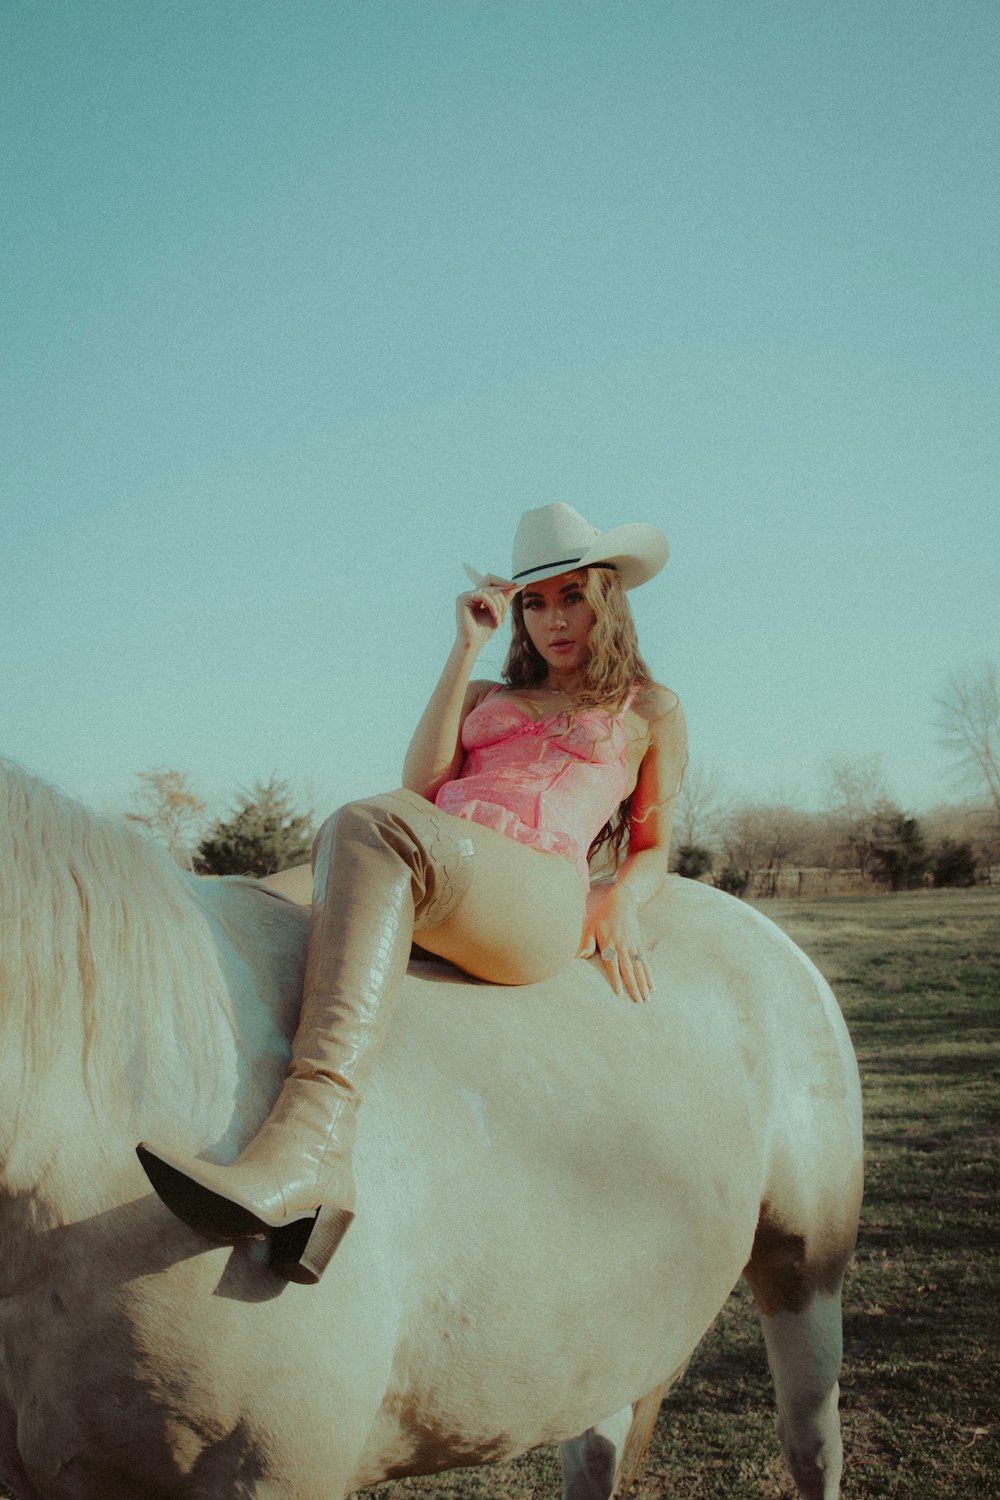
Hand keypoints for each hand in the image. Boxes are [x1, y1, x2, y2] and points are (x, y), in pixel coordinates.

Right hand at [455, 577, 516, 651]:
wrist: (474, 644)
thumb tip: (519, 583)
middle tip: (505, 615)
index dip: (504, 582)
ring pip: (490, 590)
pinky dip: (493, 606)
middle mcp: (471, 593)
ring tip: (499, 620)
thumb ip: (506, 597)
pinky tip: (494, 617)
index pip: (492, 581)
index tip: (519, 585)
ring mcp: (466, 595)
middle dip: (503, 600)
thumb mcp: (499, 611)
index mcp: (477, 595)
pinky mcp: (463, 598)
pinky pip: (484, 595)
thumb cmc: (485, 631)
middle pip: (493, 585)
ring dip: (499, 606)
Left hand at [579, 885, 651, 1003]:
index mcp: (609, 944)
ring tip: (647, 999)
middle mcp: (623, 947)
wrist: (622, 902)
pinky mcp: (639, 945)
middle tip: (638, 1002)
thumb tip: (580, 957)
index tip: (620, 993)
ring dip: (643, 985)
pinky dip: (648, 975)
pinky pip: (645, 963)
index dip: (616, 979)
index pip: (613, 965)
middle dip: (634, 987)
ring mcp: (633, 946)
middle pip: (629, 970)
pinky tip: (652, 986)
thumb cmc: (603, 916)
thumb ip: (586, 942)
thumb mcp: (591, 926)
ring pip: (639, 969)